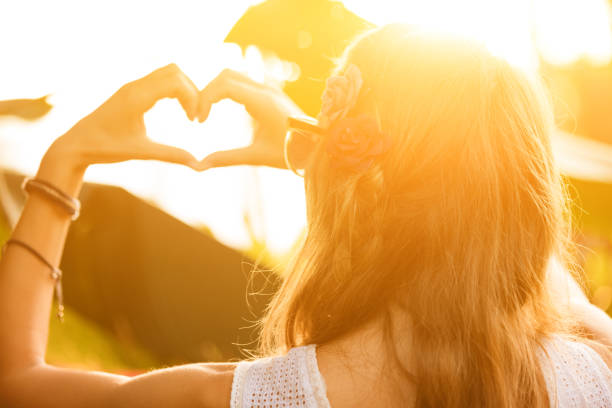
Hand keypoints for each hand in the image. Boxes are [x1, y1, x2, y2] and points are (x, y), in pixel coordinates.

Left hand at [44, 64, 201, 175]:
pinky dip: (175, 90)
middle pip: (175, 72)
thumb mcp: (141, 152)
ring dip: (184, 89)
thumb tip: (197, 164)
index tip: (195, 121)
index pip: (176, 82)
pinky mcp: (132, 91)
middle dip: (192, 91)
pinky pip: (160, 80)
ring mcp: (133, 86)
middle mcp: (135, 86)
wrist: (78, 144)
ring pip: (169, 73)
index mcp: (137, 97)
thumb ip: (170, 155)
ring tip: (189, 113)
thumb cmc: (106, 148)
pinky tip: (179, 110)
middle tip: (196, 116)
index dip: (193, 98)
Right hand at [197, 69, 303, 168]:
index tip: (199, 121)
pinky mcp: (268, 93)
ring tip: (206, 112)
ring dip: (216, 89)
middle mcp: (265, 89)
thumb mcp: (257, 157)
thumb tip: (200, 166)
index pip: (224, 86)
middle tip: (198, 116)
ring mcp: (268, 88)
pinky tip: (218, 109)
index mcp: (263, 101)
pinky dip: (226, 90)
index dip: (205, 99)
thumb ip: (228, 159)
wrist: (317, 147)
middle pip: (226, 75)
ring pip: (233, 75)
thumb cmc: (292, 153)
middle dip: (207, 91)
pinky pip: (242, 82)